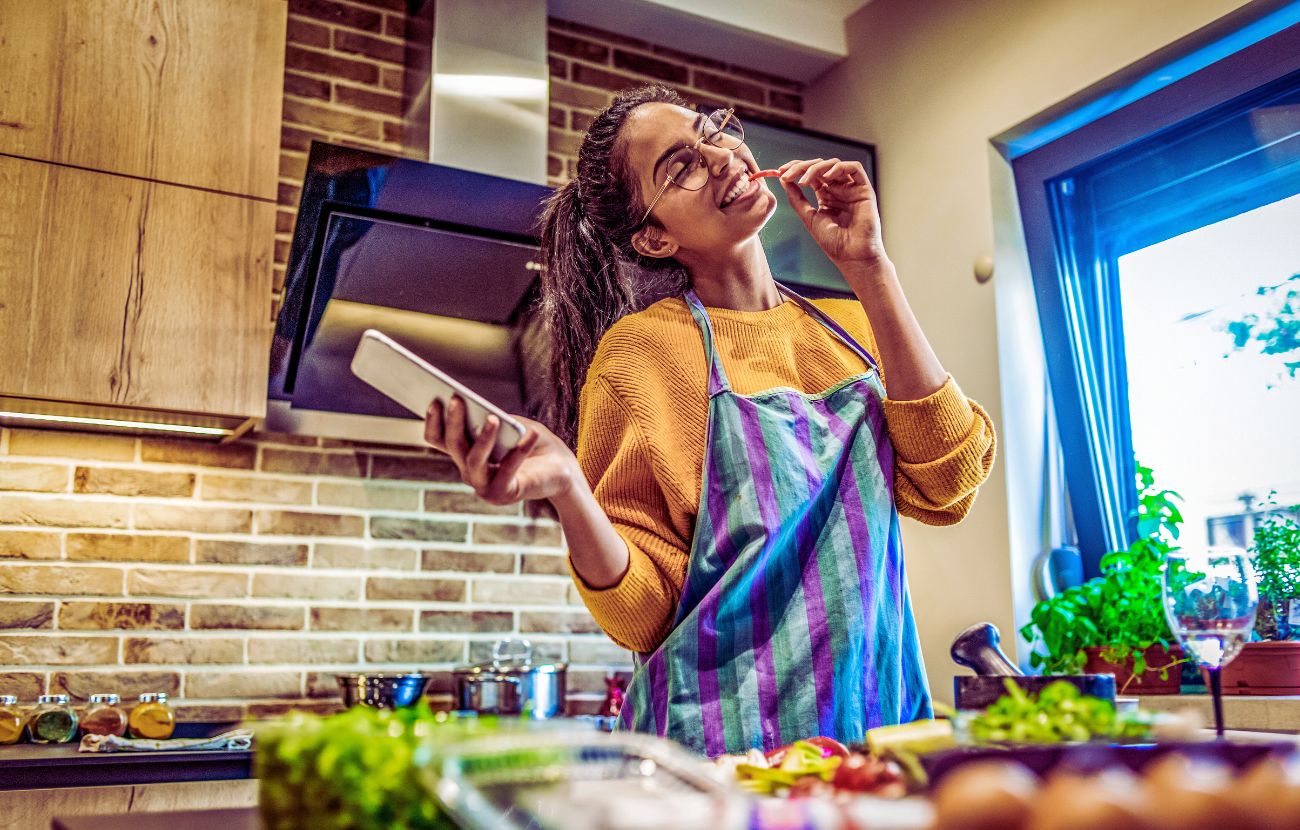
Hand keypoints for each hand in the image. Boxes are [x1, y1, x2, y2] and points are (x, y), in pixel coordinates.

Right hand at [423, 397, 577, 505]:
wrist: (561, 468)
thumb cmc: (533, 440)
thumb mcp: (513, 424)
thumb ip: (495, 419)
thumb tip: (483, 415)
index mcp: (465, 453)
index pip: (439, 439)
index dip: (433, 421)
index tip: (434, 400)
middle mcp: (469, 471)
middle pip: (454, 445)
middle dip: (453, 421)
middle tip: (456, 400)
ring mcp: (483, 486)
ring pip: (474, 460)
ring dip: (483, 438)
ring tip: (493, 418)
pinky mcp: (504, 494)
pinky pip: (508, 470)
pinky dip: (519, 451)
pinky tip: (530, 434)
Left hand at [778, 158, 885, 265]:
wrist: (852, 255)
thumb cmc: (833, 242)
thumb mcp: (809, 217)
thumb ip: (797, 199)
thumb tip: (783, 180)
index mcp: (826, 196)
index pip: (811, 174)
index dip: (796, 169)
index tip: (780, 172)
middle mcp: (838, 189)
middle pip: (820, 166)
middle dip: (802, 167)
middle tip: (787, 174)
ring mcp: (851, 188)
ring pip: (834, 164)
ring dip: (816, 168)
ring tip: (804, 180)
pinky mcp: (864, 189)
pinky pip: (854, 168)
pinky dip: (839, 167)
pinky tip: (826, 176)